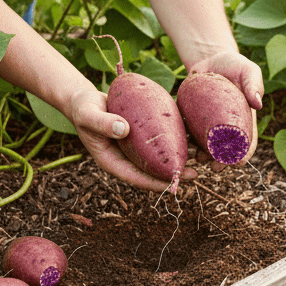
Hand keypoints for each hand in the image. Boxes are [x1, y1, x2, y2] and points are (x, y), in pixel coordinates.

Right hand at [64, 85, 197, 192]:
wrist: (85, 99)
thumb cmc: (84, 109)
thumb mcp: (89, 115)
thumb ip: (103, 123)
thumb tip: (124, 129)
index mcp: (113, 161)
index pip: (137, 177)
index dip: (156, 183)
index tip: (175, 185)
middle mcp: (127, 158)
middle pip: (153, 170)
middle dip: (174, 174)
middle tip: (197, 173)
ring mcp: (136, 147)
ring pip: (160, 157)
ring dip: (180, 158)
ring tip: (202, 157)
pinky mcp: (143, 134)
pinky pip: (160, 139)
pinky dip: (176, 139)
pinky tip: (194, 136)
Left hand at [186, 50, 263, 166]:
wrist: (211, 59)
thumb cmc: (236, 66)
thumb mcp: (249, 71)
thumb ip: (254, 84)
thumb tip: (258, 103)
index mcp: (244, 121)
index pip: (247, 143)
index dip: (244, 154)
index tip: (237, 162)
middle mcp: (226, 127)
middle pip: (225, 150)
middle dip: (220, 161)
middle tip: (214, 166)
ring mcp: (209, 125)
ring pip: (206, 146)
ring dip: (202, 155)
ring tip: (197, 158)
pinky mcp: (193, 119)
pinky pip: (189, 133)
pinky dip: (186, 140)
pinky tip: (182, 144)